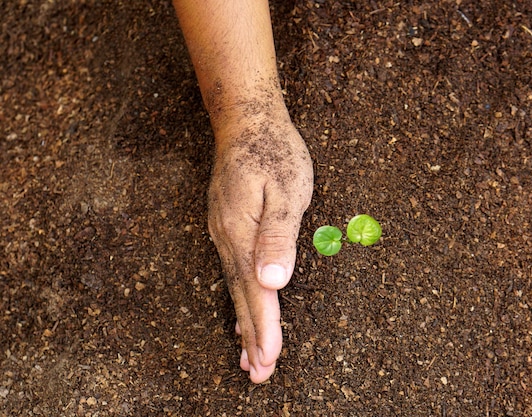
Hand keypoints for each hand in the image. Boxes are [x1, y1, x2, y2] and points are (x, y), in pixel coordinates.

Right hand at [207, 106, 313, 382]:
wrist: (246, 122)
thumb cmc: (274, 152)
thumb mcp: (287, 189)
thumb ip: (278, 236)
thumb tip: (273, 281)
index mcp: (243, 233)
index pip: (256, 289)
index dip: (264, 326)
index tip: (269, 358)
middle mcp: (227, 239)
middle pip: (241, 295)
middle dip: (252, 336)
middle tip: (259, 374)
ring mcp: (224, 234)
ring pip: (235, 287)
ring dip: (244, 324)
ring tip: (249, 359)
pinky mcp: (227, 228)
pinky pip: (233, 272)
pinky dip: (239, 299)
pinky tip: (243, 311)